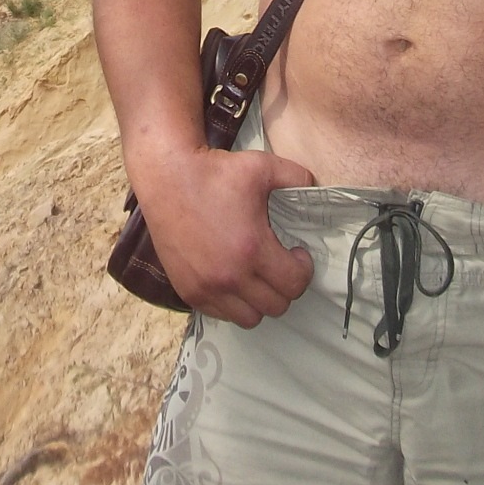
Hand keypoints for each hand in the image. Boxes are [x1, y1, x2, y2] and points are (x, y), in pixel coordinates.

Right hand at [137, 146, 316, 326]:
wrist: (167, 176)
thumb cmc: (216, 171)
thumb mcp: (262, 166)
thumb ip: (297, 177)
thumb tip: (316, 185)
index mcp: (253, 249)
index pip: (294, 284)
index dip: (303, 269)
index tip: (297, 252)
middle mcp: (230, 276)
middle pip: (276, 307)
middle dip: (285, 286)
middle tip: (279, 263)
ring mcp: (206, 287)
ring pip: (250, 318)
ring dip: (259, 300)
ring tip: (256, 275)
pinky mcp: (188, 290)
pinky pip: (221, 314)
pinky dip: (232, 303)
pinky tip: (232, 278)